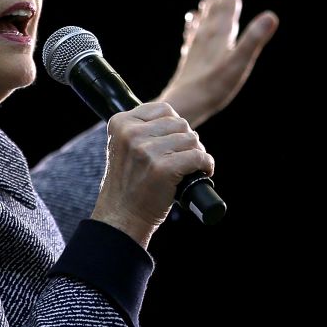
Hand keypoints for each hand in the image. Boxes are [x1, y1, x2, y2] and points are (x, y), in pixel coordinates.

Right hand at [91, 102, 214, 247]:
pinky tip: (203, 172)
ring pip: (191, 139)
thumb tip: (177, 121)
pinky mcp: (163, 168)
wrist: (121, 217)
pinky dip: (206, 165)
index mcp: (120, 124)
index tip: (173, 142)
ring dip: (197, 153)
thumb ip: (140, 130)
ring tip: (190, 167)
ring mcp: (147, 151)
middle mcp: (131, 134)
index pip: (163, 109)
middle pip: (180, 123)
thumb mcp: (123, 148)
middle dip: (187, 140)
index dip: (174, 126)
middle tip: (184, 157)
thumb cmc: (127, 185)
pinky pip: (198, 157)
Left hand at [157, 0, 278, 127]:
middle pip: (218, 1)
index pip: (230, 0)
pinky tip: (193, 18)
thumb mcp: (238, 64)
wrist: (183, 105)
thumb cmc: (213, 88)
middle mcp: (207, 32)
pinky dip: (197, 19)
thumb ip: (253, 40)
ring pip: (206, 12)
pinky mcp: (191, 56)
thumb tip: (272, 15)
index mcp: (220, 31)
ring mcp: (197, 43)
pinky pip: (195, 30)